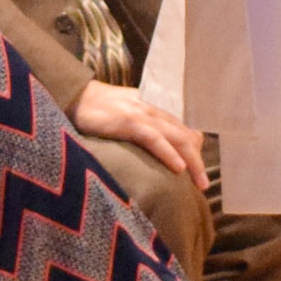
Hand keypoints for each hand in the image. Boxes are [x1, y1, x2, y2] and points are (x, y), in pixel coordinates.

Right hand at [70, 84, 207, 188]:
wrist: (75, 95)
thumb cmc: (99, 109)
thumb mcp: (127, 118)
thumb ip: (143, 129)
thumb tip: (156, 148)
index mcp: (155, 110)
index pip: (184, 130)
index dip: (195, 150)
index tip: (198, 171)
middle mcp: (154, 111)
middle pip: (186, 136)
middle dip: (198, 161)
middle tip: (204, 184)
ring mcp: (142, 115)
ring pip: (177, 138)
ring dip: (192, 162)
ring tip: (200, 182)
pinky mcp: (128, 121)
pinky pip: (154, 139)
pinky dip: (168, 153)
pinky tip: (178, 168)